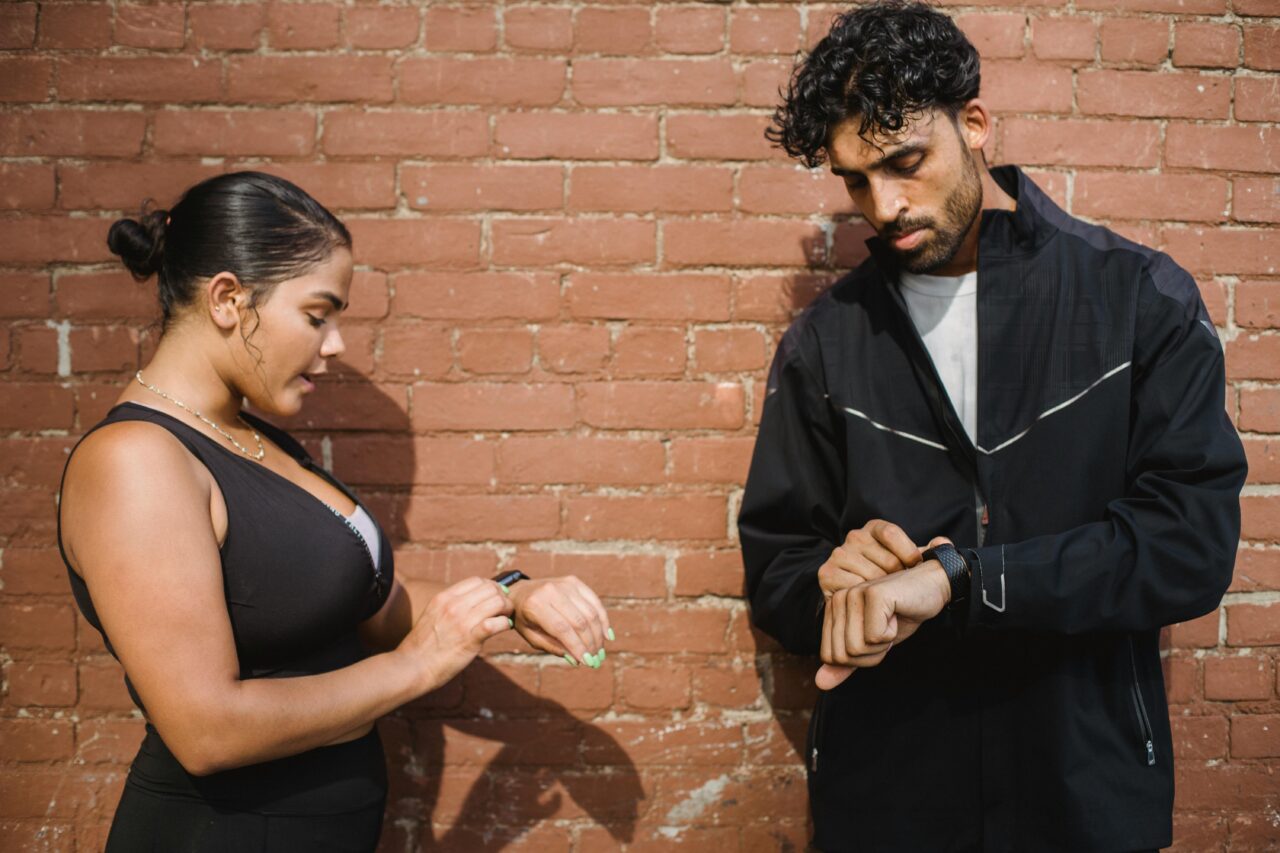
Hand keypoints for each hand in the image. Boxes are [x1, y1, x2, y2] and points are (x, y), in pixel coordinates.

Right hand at [399, 576, 513, 690]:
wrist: (411, 667)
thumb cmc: (423, 645)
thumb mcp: (432, 615)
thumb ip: (450, 606)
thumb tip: (473, 602)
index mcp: (444, 597)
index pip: (476, 580)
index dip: (491, 586)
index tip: (495, 597)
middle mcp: (453, 605)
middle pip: (490, 588)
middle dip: (502, 596)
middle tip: (504, 608)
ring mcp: (462, 621)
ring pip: (497, 602)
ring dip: (506, 609)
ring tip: (504, 617)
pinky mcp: (470, 639)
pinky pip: (496, 623)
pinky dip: (504, 624)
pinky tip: (504, 628)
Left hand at [508, 576, 611, 667]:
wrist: (520, 592)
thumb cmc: (525, 619)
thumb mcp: (532, 637)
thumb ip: (554, 647)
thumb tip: (577, 660)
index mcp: (535, 605)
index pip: (562, 629)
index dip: (577, 646)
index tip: (587, 662)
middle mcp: (551, 591)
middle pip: (579, 621)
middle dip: (590, 643)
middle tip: (596, 659)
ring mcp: (564, 584)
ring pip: (589, 612)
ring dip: (598, 634)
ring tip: (600, 651)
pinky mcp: (574, 582)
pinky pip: (594, 601)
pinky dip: (602, 619)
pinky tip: (606, 635)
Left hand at [816, 537, 952, 690]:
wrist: (931, 589)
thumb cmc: (900, 615)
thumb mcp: (871, 645)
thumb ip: (847, 664)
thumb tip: (821, 684)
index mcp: (832, 610)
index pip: (831, 657)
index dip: (859, 658)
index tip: (875, 637)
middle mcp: (837, 599)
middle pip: (843, 655)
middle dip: (871, 653)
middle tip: (885, 630)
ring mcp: (853, 594)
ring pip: (857, 648)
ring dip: (882, 644)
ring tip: (890, 621)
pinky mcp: (873, 595)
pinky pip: (875, 637)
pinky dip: (891, 634)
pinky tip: (896, 614)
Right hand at [818, 520, 921, 597]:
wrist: (866, 601)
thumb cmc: (890, 579)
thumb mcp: (909, 563)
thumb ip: (928, 552)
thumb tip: (943, 543)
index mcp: (873, 528)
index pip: (891, 533)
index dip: (907, 553)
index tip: (914, 568)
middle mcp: (854, 537)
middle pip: (885, 559)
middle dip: (898, 578)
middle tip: (901, 589)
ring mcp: (839, 555)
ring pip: (871, 576)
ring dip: (883, 591)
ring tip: (888, 598)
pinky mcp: (827, 574)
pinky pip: (853, 588)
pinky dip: (865, 599)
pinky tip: (872, 603)